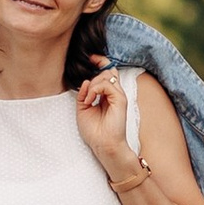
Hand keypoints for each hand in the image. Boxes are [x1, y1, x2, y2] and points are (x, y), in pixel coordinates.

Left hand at [74, 67, 141, 188]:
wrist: (103, 145)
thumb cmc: (95, 131)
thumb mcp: (83, 110)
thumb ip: (83, 95)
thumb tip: (86, 81)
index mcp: (107, 95)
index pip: (107, 72)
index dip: (100, 62)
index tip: (90, 58)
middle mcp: (115, 94)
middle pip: (108, 70)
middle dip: (94, 72)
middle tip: (86, 91)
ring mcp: (119, 96)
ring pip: (107, 76)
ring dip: (93, 85)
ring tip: (88, 99)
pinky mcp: (120, 100)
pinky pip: (107, 85)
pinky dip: (95, 90)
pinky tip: (90, 100)